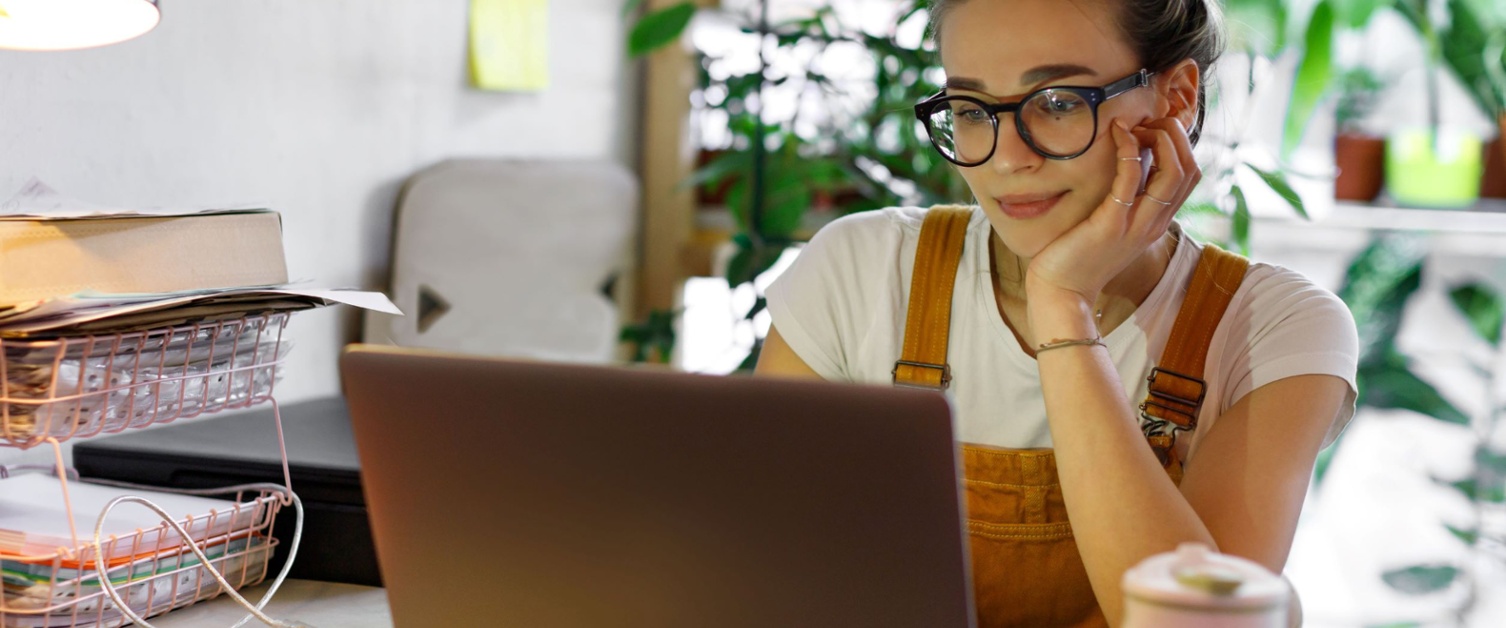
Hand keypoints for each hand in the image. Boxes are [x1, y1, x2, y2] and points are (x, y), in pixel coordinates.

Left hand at [1023, 117, 1201, 306]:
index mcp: (1157, 222)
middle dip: (1175, 136)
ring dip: (1160, 139)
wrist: (1062, 292)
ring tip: (1134, 125)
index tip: (1151, 130)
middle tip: (1146, 122)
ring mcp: (1136, 225)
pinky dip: (1129, 150)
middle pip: (1190, 169)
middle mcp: (1154, 223)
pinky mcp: (1111, 223)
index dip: (1179, 144)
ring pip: (1173, 173)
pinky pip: (1131, 179)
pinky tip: (1117, 134)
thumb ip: (1126, 199)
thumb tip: (1129, 162)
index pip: (1190, 175)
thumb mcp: (1113, 224)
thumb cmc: (1079, 255)